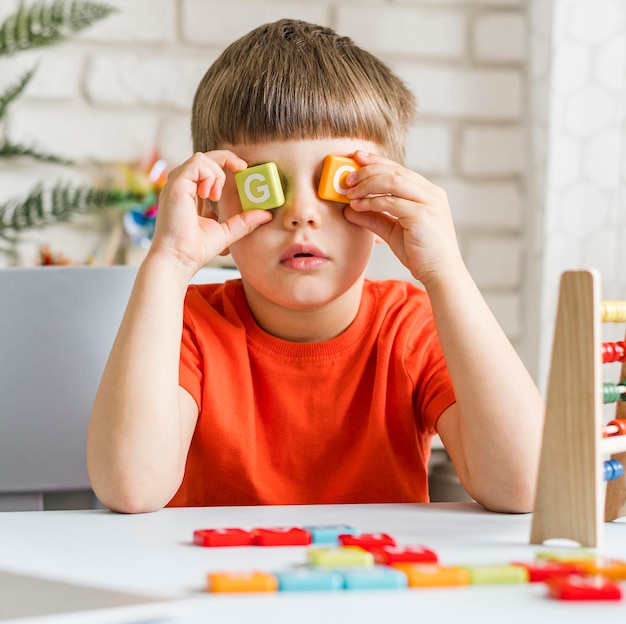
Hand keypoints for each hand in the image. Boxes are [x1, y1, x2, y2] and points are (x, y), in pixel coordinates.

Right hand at [149, 151, 272, 274]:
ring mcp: (176, 184)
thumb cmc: (193, 250)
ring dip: (217, 173)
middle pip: (204, 157)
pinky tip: (210, 194)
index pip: (206, 167)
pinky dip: (210, 175)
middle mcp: (181, 186)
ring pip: (201, 158)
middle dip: (226, 159)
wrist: (178, 260)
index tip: (242, 169)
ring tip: (216, 196)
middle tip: (242, 169)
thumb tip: (266, 215)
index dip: (225, 163)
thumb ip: (244, 221)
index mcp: (189, 193)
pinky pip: (197, 164)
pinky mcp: (176, 185)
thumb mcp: (226, 232)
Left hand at [343, 151, 462, 286]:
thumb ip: (374, 218)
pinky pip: (392, 202)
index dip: (377, 161)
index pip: (399, 170)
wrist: (441, 274)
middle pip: (395, 171)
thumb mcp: (392, 231)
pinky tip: (358, 205)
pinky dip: (372, 201)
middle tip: (347, 178)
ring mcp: (429, 202)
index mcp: (427, 193)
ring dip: (367, 184)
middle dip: (368, 171)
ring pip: (393, 181)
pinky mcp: (423, 215)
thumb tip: (349, 209)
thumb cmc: (421, 253)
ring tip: (349, 192)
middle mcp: (431, 193)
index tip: (357, 157)